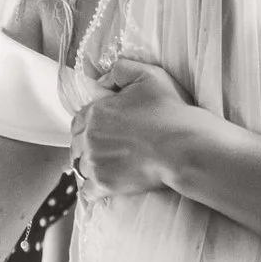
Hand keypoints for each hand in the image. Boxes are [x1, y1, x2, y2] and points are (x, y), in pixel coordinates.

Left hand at [72, 61, 199, 195]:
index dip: (88, 126)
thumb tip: (103, 79)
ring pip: (80, 167)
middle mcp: (89, 137)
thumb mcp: (148, 76)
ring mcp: (95, 162)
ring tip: (106, 168)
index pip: (78, 121)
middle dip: (87, 147)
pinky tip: (102, 187)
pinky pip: (87, 191)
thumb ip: (121, 70)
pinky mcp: (105, 184)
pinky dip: (92, 190)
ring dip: (90, 167)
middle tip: (104, 151)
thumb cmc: (169, 111)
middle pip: (77, 145)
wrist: (183, 147)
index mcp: (96, 112)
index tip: (100, 131)